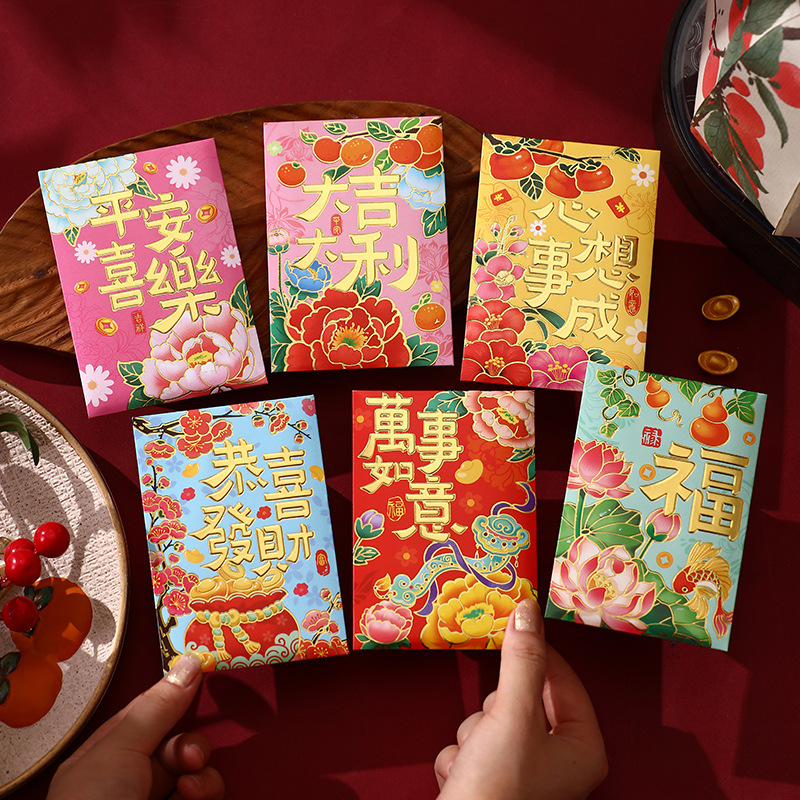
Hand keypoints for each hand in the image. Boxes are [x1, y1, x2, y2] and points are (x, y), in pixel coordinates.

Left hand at [47, 653, 223, 799]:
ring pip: (196, 772)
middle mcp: (129, 783)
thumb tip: (188, 664)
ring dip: (202, 770)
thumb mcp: (119, 750)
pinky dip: (207, 793)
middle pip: (175, 744)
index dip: (172, 696)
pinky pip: (205, 798)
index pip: (144, 715)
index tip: (202, 673)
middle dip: (190, 743)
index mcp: (102, 760)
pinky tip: (194, 797)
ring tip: (192, 782)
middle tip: (189, 754)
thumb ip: (157, 707)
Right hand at [435, 598, 606, 799]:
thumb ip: (521, 661)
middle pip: (522, 699)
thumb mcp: (512, 714)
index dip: (537, 653)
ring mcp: (525, 774)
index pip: (564, 680)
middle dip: (495, 709)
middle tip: (493, 725)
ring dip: (474, 734)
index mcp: (581, 748)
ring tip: (475, 760)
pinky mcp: (494, 783)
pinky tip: (463, 776)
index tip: (514, 628)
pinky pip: (474, 744)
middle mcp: (559, 762)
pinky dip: (462, 756)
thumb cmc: (498, 789)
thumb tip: (527, 612)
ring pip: (492, 720)